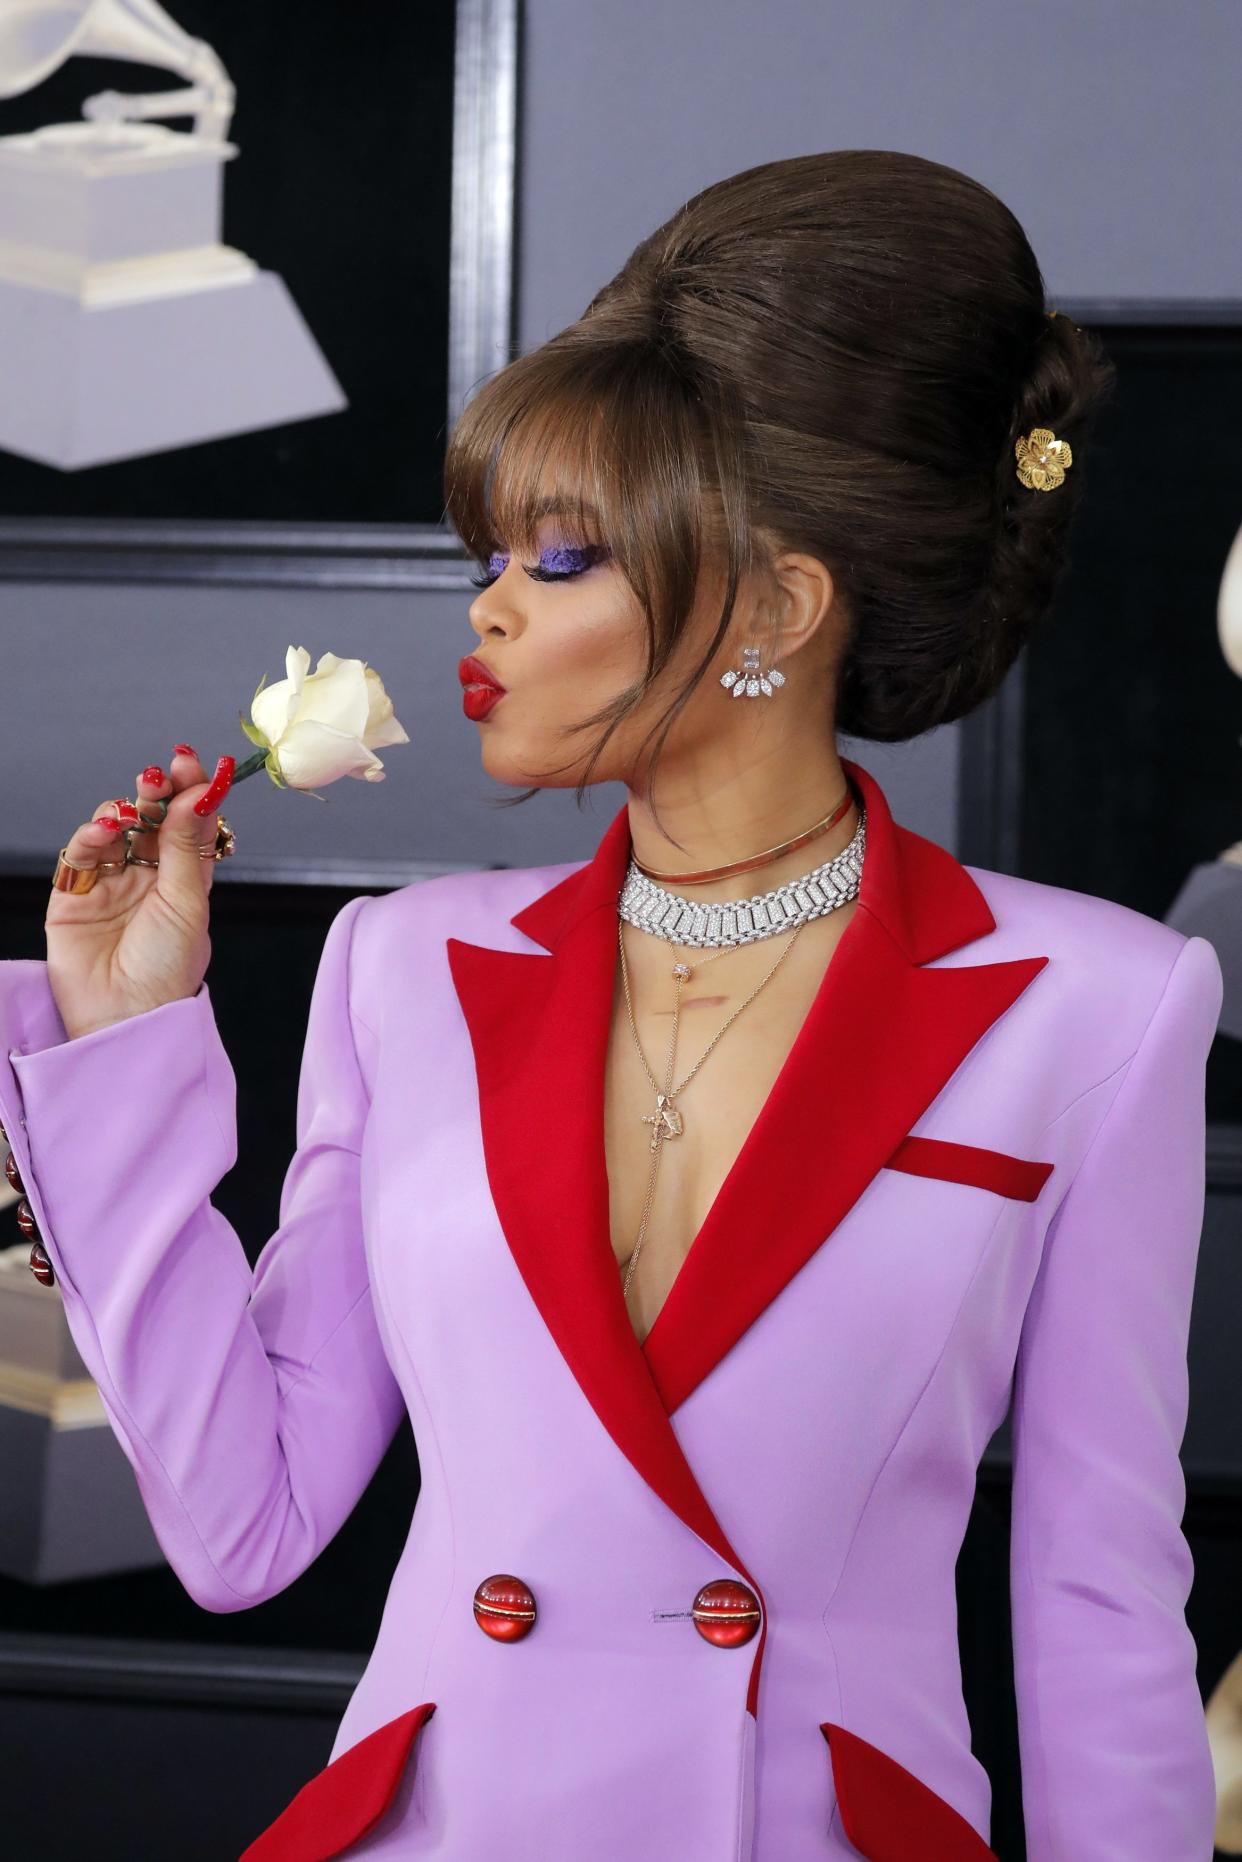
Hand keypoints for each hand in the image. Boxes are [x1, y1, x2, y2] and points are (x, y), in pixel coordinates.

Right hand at [45, 749, 235, 1039]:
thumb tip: (201, 791)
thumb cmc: (167, 970)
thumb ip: (186, 845)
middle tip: (160, 774)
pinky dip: (91, 835)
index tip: (192, 764)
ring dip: (122, 809)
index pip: (189, 822)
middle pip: (152, 818)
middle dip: (156, 791)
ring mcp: (111, 882)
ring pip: (114, 828)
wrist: (125, 1017)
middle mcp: (149, 875)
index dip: (190, 790)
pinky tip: (106, 829)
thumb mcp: (187, 903)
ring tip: (130, 809)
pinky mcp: (74, 894)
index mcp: (186, 879)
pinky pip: (81, 854)